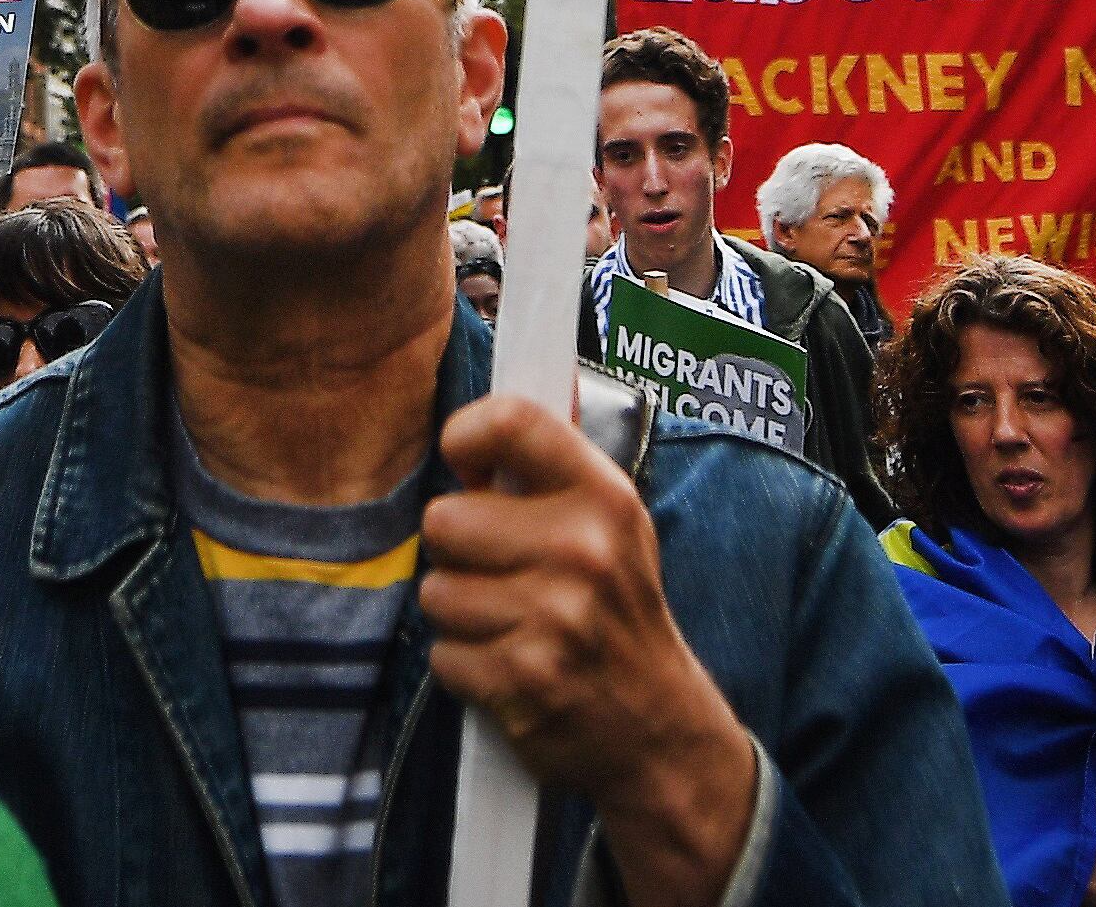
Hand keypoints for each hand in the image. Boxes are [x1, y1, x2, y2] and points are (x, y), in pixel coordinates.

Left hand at [423, 392, 758, 906]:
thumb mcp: (615, 525)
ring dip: (460, 614)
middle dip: (458, 552)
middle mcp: (582, 549)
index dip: (465, 435)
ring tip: (511, 624)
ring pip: (436, 592)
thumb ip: (559, 461)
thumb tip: (543, 368)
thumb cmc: (621, 614)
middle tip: (502, 573)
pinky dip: (466, 667)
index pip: (509, 420)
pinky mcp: (524, 679)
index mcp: (605, 496)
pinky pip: (444, 655)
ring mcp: (554, 618)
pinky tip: (511, 666)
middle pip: (443, 518)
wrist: (659, 727)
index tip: (469, 465)